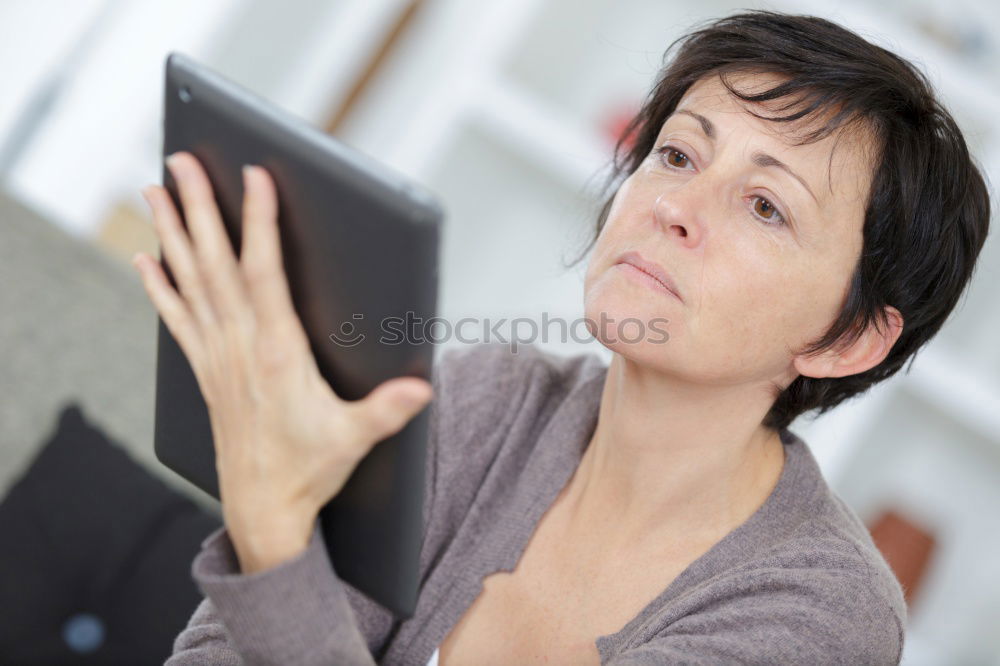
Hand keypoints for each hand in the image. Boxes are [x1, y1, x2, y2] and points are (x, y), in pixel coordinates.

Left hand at [132, 151, 432, 572]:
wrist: (262, 510)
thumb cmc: (309, 470)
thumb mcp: (354, 438)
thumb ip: (387, 410)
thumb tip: (422, 389)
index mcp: (278, 354)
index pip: (264, 275)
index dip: (260, 224)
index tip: (255, 179)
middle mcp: (239, 347)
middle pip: (214, 264)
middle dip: (198, 209)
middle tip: (181, 161)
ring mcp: (216, 357)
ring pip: (189, 282)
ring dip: (171, 234)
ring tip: (154, 190)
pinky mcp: (206, 371)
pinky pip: (176, 318)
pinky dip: (159, 285)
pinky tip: (145, 258)